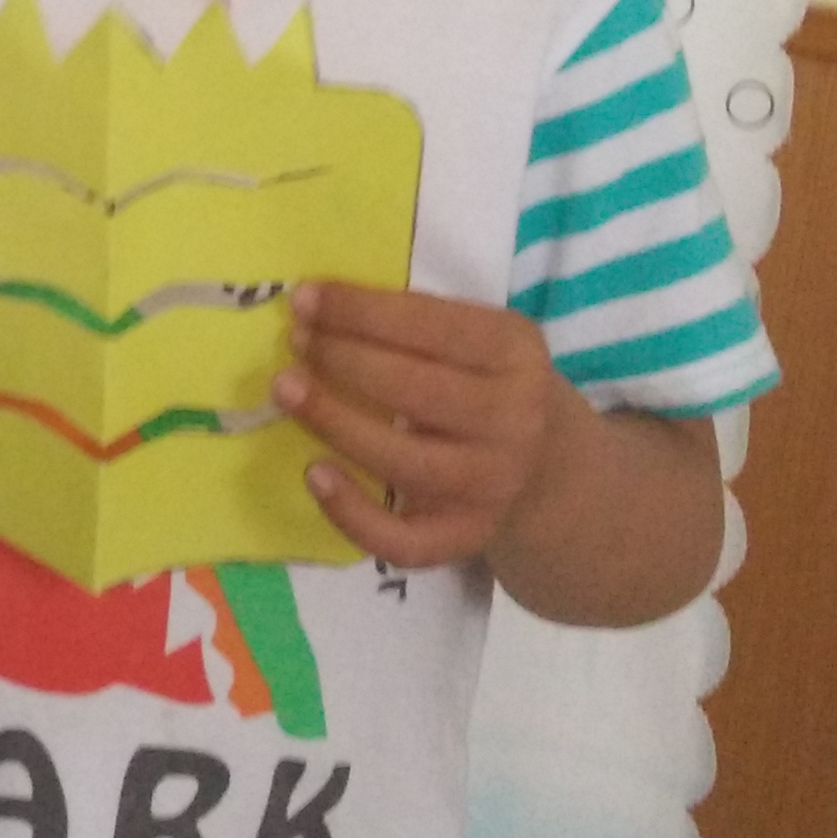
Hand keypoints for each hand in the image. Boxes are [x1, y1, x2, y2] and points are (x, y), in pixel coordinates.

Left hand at [274, 283, 579, 571]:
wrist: (550, 470)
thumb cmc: (489, 386)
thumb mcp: (481, 340)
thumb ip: (418, 323)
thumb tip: (317, 308)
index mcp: (515, 354)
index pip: (431, 325)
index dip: (360, 311)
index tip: (303, 298)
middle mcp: (513, 420)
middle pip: (413, 389)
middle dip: (341, 359)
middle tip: (295, 342)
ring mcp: (491, 485)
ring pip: (402, 460)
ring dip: (334, 421)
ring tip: (286, 390)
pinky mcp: (466, 536)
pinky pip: (403, 539)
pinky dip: (352, 512)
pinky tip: (314, 473)